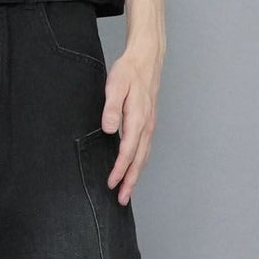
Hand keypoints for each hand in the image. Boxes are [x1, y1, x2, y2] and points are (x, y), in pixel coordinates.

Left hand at [101, 47, 162, 204]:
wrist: (146, 59)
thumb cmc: (129, 71)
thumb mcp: (115, 85)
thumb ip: (111, 108)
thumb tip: (109, 129)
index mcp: (137, 117)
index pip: (128, 150)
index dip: (120, 169)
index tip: (112, 183)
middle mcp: (146, 124)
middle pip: (139, 159)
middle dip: (131, 181)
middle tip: (122, 199)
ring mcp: (149, 124)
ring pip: (144, 156)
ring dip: (136, 175)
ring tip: (127, 191)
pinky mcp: (148, 122)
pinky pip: (145, 148)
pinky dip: (140, 163)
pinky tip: (134, 169)